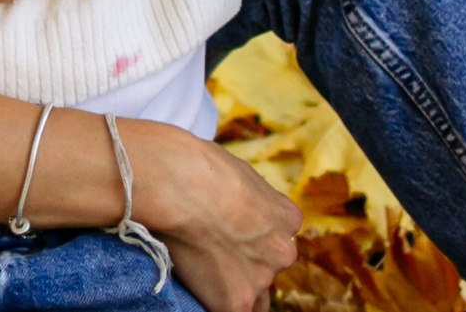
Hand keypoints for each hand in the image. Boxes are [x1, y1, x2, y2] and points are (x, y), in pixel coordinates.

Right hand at [122, 119, 302, 311]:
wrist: (179, 187)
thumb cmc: (199, 168)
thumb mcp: (238, 175)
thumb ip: (248, 201)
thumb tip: (235, 206)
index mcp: (287, 218)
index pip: (276, 241)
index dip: (253, 241)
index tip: (232, 238)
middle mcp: (282, 251)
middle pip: (268, 269)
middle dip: (248, 266)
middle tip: (215, 256)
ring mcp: (262, 278)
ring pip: (254, 296)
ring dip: (234, 288)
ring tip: (202, 272)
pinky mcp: (238, 302)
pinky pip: (229, 311)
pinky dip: (213, 302)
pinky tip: (195, 285)